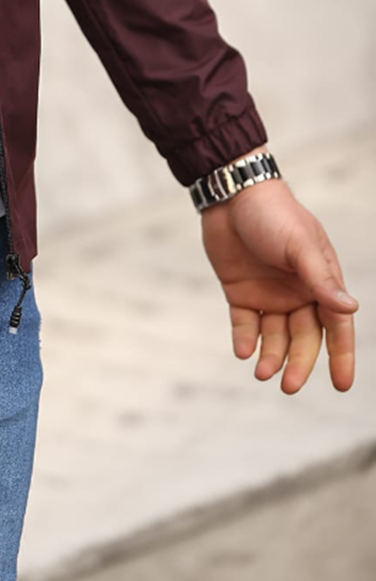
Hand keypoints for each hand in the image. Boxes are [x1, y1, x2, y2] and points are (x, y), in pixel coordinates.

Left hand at [199, 176, 357, 392]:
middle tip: (289, 386)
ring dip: (271, 356)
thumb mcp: (299, 245)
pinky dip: (245, 340)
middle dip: (299, 363)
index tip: (342, 385)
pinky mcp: (240, 292)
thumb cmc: (273, 213)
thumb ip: (321, 280)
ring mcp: (269, 294)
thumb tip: (350, 309)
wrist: (230, 193)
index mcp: (320, 281)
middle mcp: (297, 293)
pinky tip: (243, 351)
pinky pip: (245, 324)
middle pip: (304, 338)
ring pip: (275, 337)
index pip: (336, 326)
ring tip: (261, 372)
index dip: (341, 356)